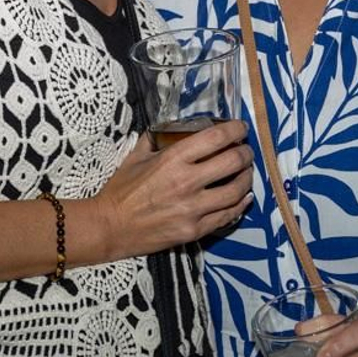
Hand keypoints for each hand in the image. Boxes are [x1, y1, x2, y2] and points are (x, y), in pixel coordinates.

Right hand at [89, 120, 252, 258]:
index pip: (216, 138)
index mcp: (172, 159)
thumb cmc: (121, 189)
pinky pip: (227, 216)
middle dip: (246, 153)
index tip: (240, 128)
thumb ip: (156, 138)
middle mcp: (187, 182)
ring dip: (247, 178)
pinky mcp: (195, 230)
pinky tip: (243, 198)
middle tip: (246, 151)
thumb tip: (171, 126)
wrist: (110, 227)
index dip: (236, 130)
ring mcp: (193, 209)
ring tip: (246, 173)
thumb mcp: (136, 156)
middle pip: (233, 162)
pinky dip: (240, 204)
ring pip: (236, 191)